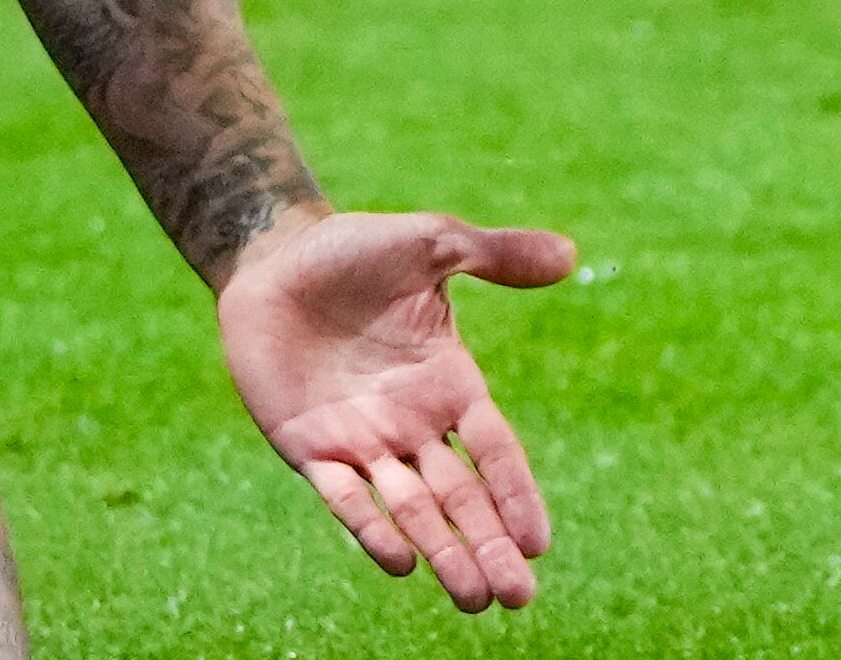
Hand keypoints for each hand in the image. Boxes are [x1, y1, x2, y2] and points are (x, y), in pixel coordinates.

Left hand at [218, 208, 576, 612]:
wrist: (271, 259)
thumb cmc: (352, 250)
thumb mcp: (429, 242)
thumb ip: (493, 254)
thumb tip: (570, 253)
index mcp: (450, 385)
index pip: (496, 452)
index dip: (517, 495)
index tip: (539, 542)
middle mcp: (413, 424)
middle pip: (462, 498)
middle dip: (490, 546)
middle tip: (518, 596)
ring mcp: (363, 440)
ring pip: (412, 509)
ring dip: (442, 552)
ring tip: (473, 598)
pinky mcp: (310, 447)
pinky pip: (346, 497)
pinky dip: (371, 528)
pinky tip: (400, 561)